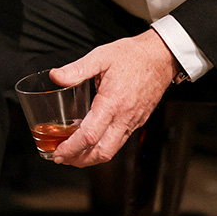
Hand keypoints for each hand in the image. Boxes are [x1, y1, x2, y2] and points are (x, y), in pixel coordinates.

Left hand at [48, 29, 179, 166]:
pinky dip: (104, 145)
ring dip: (92, 156)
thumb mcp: (101, 56)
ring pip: (112, 149)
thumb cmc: (133, 55)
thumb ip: (76, 69)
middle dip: (80, 160)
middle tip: (63, 158)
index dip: (71, 148)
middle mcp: (124, 117)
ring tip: (75, 152)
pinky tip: (93, 136)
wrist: (161, 56)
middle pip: (102, 152)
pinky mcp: (138, 120)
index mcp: (112, 103)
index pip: (89, 135)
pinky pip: (120, 140)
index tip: (58, 153)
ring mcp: (133, 121)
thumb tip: (55, 76)